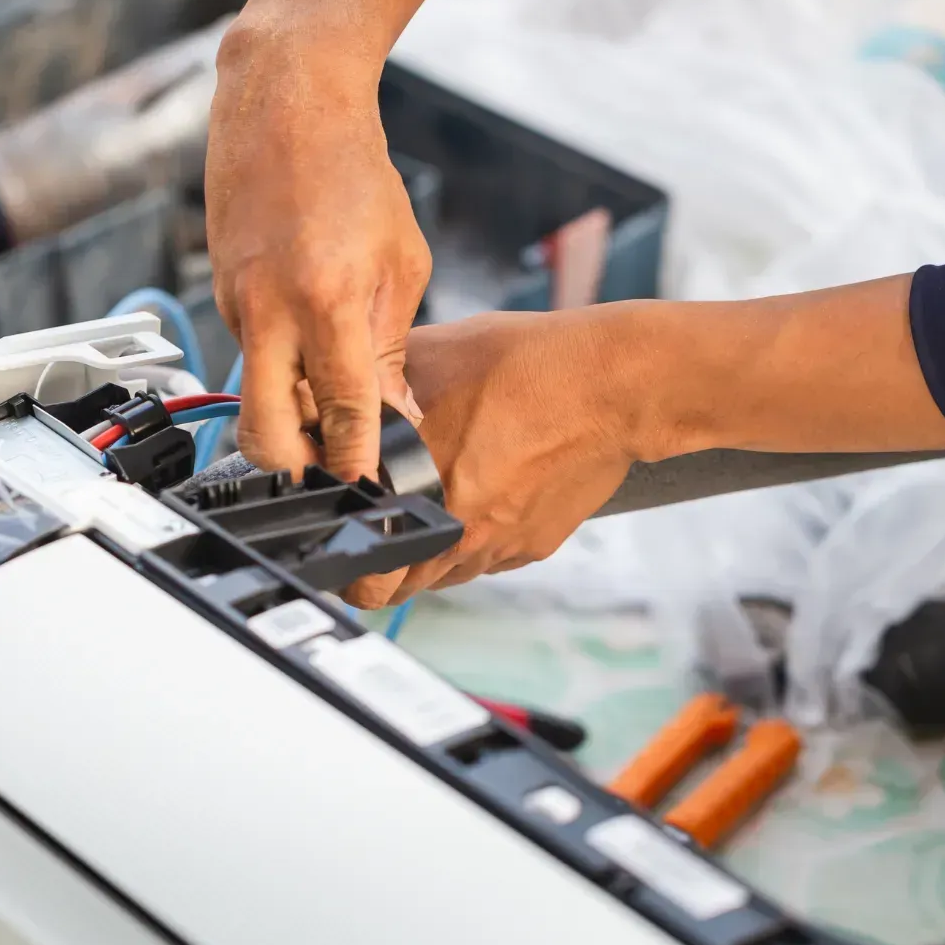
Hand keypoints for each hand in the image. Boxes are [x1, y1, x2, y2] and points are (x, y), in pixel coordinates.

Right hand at [205, 25, 430, 481]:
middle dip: (295, 470)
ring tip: (332, 407)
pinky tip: (309, 345)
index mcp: (326, 301)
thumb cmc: (351, 170)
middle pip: (263, 434)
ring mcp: (234, 305)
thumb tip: (392, 414)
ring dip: (289, 414)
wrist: (284, 103)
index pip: (342, 412)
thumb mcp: (401, 261)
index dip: (357, 463)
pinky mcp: (220, 295)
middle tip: (331, 476)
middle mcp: (269, 311)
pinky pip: (249, 354)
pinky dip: (279, 366)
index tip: (372, 493)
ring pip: (254, 395)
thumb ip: (391, 345)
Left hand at [344, 311, 640, 608]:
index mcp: (421, 494)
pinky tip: (477, 498)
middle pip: (401, 587)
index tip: (345, 544)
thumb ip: (375, 386)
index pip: (367, 569)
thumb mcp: (430, 357)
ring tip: (428, 510)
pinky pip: (488, 559)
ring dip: (428, 556)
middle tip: (377, 534)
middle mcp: (459, 533)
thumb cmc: (527, 366)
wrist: (612, 384)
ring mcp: (499, 546)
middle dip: (383, 568)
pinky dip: (474, 541)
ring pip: (445, 576)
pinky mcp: (534, 545)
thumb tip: (333, 390)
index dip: (349, 560)